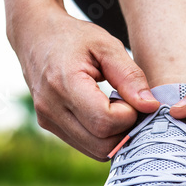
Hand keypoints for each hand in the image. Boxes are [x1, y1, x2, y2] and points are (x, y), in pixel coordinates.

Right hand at [10, 7, 158, 159]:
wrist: (35, 34)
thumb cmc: (75, 36)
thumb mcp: (108, 46)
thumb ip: (130, 76)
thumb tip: (150, 107)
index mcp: (63, 84)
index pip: (104, 122)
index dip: (128, 114)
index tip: (130, 96)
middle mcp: (51, 107)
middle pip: (102, 143)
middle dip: (125, 129)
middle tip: (129, 104)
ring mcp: (48, 120)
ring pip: (96, 150)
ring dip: (116, 134)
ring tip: (116, 106)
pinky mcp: (50, 125)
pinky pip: (87, 145)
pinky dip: (103, 135)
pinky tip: (104, 111)